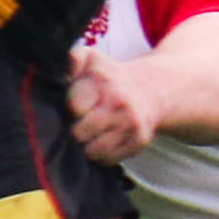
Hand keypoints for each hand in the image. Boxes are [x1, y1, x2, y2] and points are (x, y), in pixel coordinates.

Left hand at [67, 47, 162, 164]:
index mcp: (103, 80)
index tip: (76, 106)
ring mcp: (130, 124)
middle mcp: (119, 103)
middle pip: (79, 133)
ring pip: (92, 151)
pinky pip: (108, 160)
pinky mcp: (139, 141)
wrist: (151, 90)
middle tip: (81, 123)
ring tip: (91, 133)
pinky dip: (102, 155)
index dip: (70, 109)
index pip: (74, 107)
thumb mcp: (91, 59)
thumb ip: (74, 59)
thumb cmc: (110, 79)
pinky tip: (104, 140)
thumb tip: (67, 73)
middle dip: (75, 130)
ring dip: (87, 145)